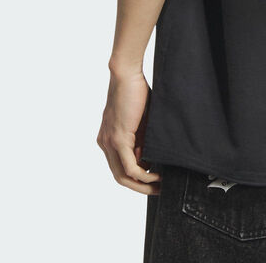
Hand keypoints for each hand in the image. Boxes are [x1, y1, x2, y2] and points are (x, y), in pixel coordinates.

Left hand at [97, 68, 162, 194]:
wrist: (127, 74)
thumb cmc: (136, 91)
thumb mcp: (141, 121)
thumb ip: (143, 139)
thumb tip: (152, 158)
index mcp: (108, 139)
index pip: (120, 167)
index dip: (137, 178)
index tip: (155, 182)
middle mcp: (105, 144)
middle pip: (119, 177)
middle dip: (140, 188)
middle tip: (158, 190)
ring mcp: (109, 143)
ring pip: (123, 176)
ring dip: (142, 185)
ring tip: (160, 186)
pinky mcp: (118, 138)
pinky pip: (129, 167)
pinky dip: (143, 175)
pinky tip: (156, 176)